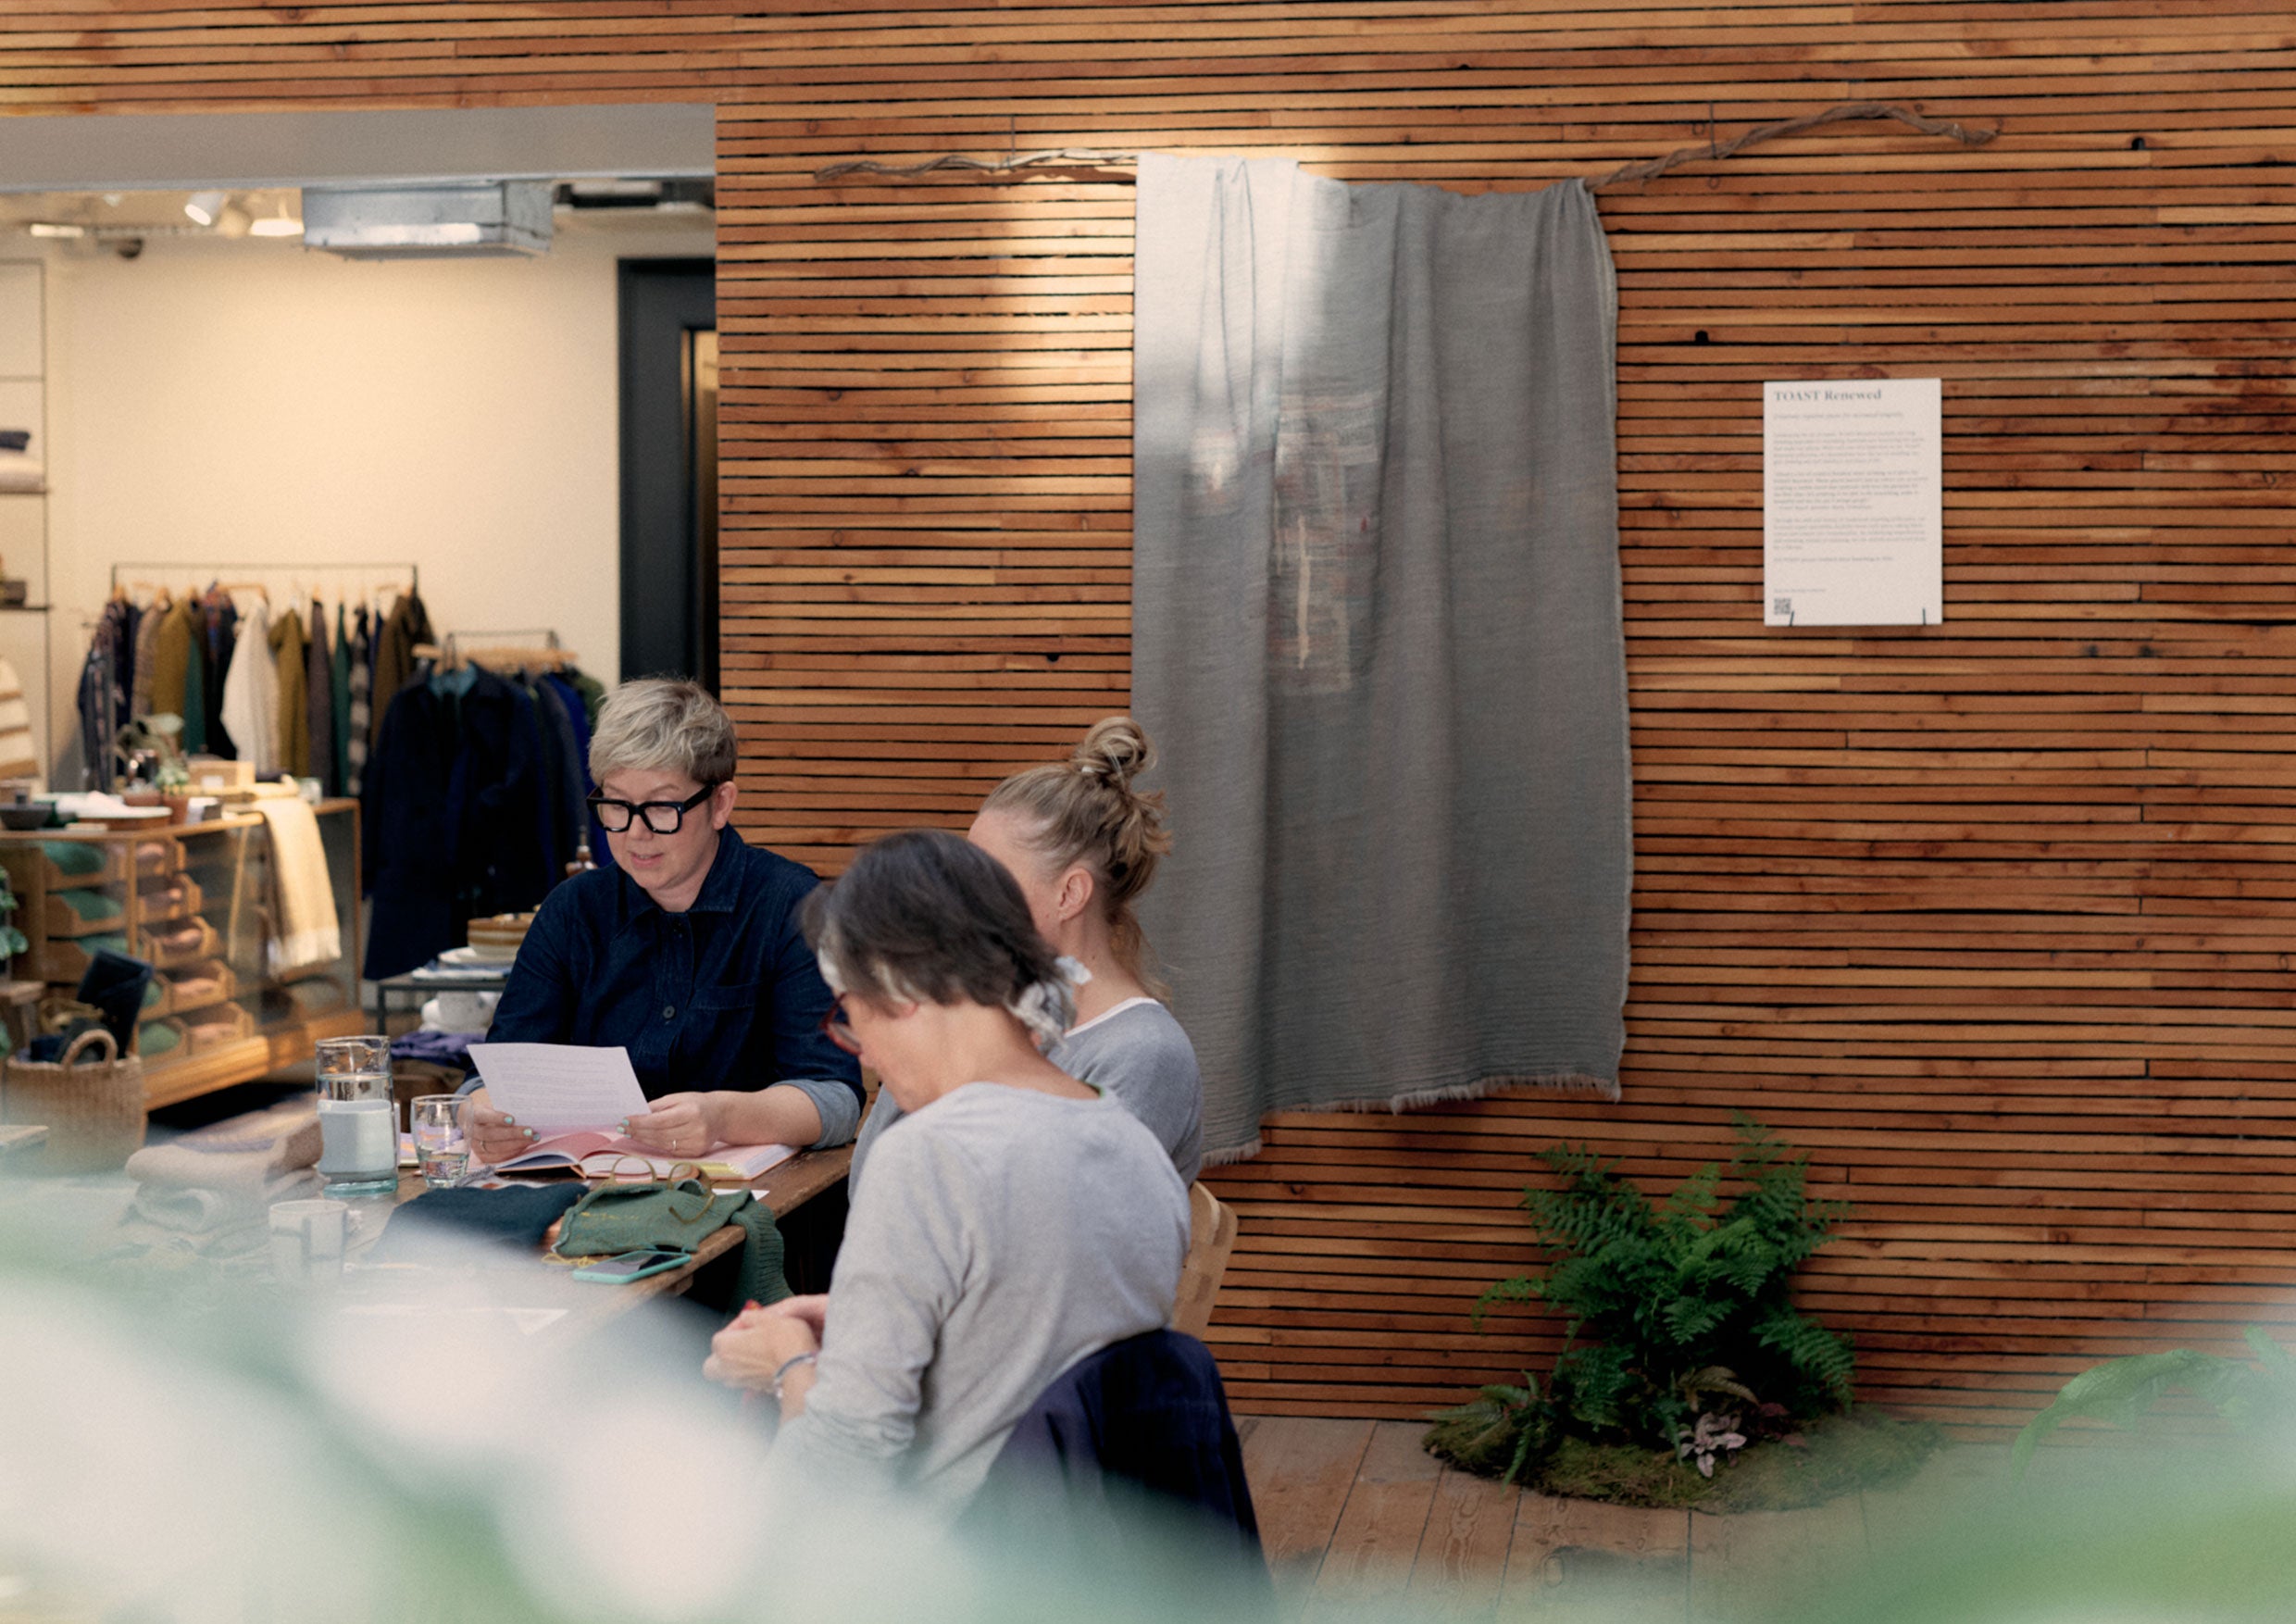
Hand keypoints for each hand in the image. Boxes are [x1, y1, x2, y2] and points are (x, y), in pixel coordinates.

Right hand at [463, 1087, 532, 1164]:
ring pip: (496, 1147)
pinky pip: (498, 1158)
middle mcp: (472, 1132)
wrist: (479, 1124)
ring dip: (517, 1144)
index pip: (483, 1116)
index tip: (512, 1119)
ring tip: (533, 1138)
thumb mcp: (494, 1106)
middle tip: (530, 1131)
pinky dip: (513, 1152)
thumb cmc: (492, 1112)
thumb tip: (526, 1113)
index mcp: (473, 1115)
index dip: (496, 1118)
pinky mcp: (482, 1157)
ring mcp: (476, 1146)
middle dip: (513, 1134)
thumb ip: (504, 1109)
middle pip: (491, 1135)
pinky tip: (525, 1146)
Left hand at [622, 1092, 725, 1160]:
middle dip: (638, 1131)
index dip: (639, 1122)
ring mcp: (696, 1144)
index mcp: (691, 1112)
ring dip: (644, 1139)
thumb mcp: (678, 1098)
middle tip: (623, 1128)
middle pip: (659, 1134)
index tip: (624, 1120)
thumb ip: (657, 1107)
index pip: (659, 1121)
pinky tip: (646, 1139)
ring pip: (662, 1144)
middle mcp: (696, 1129)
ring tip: (631, 1133)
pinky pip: (670, 1150)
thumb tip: (634, 1115)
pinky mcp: (695, 1153)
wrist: (722, 1115)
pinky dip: (656, 1145)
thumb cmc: (696, 1104)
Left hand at [705, 1295, 825, 1391]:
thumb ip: (752, 1317)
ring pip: (726, 1376)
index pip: (719, 1336)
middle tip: (737, 1345)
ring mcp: (740, 1381)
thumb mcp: (769, 1318)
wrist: (800, 1368)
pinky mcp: (754, 1389)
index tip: (747, 1324)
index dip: (734, 1328)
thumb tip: (746, 1317)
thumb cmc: (785, 1342)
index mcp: (725, 1347)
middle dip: (720, 1356)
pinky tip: (764, 1365)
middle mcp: (727, 1367)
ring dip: (734, 1366)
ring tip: (753, 1355)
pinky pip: (743, 1382)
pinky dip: (749, 1375)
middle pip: (711, 1365)